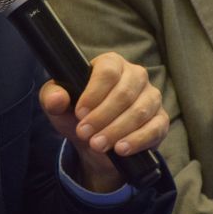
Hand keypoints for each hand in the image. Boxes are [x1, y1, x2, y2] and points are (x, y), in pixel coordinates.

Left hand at [39, 52, 168, 192]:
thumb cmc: (78, 116)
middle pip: (124, 93)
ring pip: (139, 111)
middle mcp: (135, 75)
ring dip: (116, 130)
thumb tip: (56, 98)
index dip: (94, 93)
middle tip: (84, 134)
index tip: (80, 113)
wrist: (95, 144)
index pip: (108, 71)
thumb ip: (52, 98)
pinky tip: (121, 149)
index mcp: (111, 64)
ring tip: (98, 145)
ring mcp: (151, 97)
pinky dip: (137, 140)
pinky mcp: (160, 120)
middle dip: (102, 117)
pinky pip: (155, 128)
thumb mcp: (59, 107)